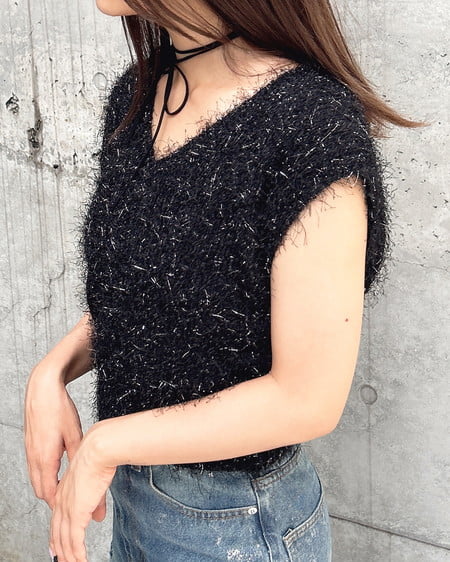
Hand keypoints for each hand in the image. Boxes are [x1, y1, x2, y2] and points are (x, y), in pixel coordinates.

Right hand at [24, 363, 82, 510]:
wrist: (42, 389)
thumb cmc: (58, 408)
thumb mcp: (74, 433)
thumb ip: (78, 456)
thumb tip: (86, 473)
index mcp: (45, 458)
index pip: (49, 492)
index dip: (59, 504)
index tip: (71, 510)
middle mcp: (34, 457)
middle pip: (41, 489)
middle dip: (54, 499)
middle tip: (70, 504)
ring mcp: (30, 451)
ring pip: (36, 478)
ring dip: (48, 486)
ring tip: (64, 491)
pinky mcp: (30, 444)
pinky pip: (34, 467)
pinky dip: (44, 474)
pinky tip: (55, 471)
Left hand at [49, 429, 116, 561]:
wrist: (99, 449)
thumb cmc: (99, 456)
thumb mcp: (96, 481)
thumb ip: (95, 501)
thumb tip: (98, 517)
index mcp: (64, 491)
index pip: (57, 519)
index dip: (57, 535)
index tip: (58, 546)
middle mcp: (61, 501)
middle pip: (56, 533)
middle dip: (60, 550)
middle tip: (63, 561)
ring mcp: (67, 508)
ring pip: (64, 541)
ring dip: (69, 556)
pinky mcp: (76, 514)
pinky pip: (75, 542)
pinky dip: (77, 555)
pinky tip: (80, 561)